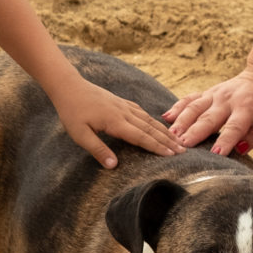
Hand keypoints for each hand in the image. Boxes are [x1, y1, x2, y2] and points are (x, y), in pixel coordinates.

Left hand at [51, 76, 181, 167]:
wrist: (69, 86)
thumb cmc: (72, 112)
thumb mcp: (80, 135)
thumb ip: (98, 150)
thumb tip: (113, 166)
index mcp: (116, 122)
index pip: (141, 137)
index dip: (157, 147)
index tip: (171, 155)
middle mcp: (124, 113)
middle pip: (150, 128)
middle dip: (168, 140)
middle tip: (183, 150)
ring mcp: (124, 106)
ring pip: (149, 120)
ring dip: (164, 131)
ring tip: (176, 139)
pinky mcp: (121, 102)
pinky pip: (142, 112)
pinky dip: (153, 120)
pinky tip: (158, 124)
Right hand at [165, 65, 252, 155]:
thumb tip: (240, 149)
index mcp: (247, 107)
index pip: (234, 127)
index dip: (225, 141)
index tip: (215, 154)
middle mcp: (228, 99)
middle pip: (209, 118)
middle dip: (195, 133)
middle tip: (182, 146)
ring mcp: (215, 94)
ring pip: (195, 108)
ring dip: (182, 122)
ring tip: (170, 135)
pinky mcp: (207, 93)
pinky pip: (190, 99)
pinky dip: (177, 107)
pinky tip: (166, 117)